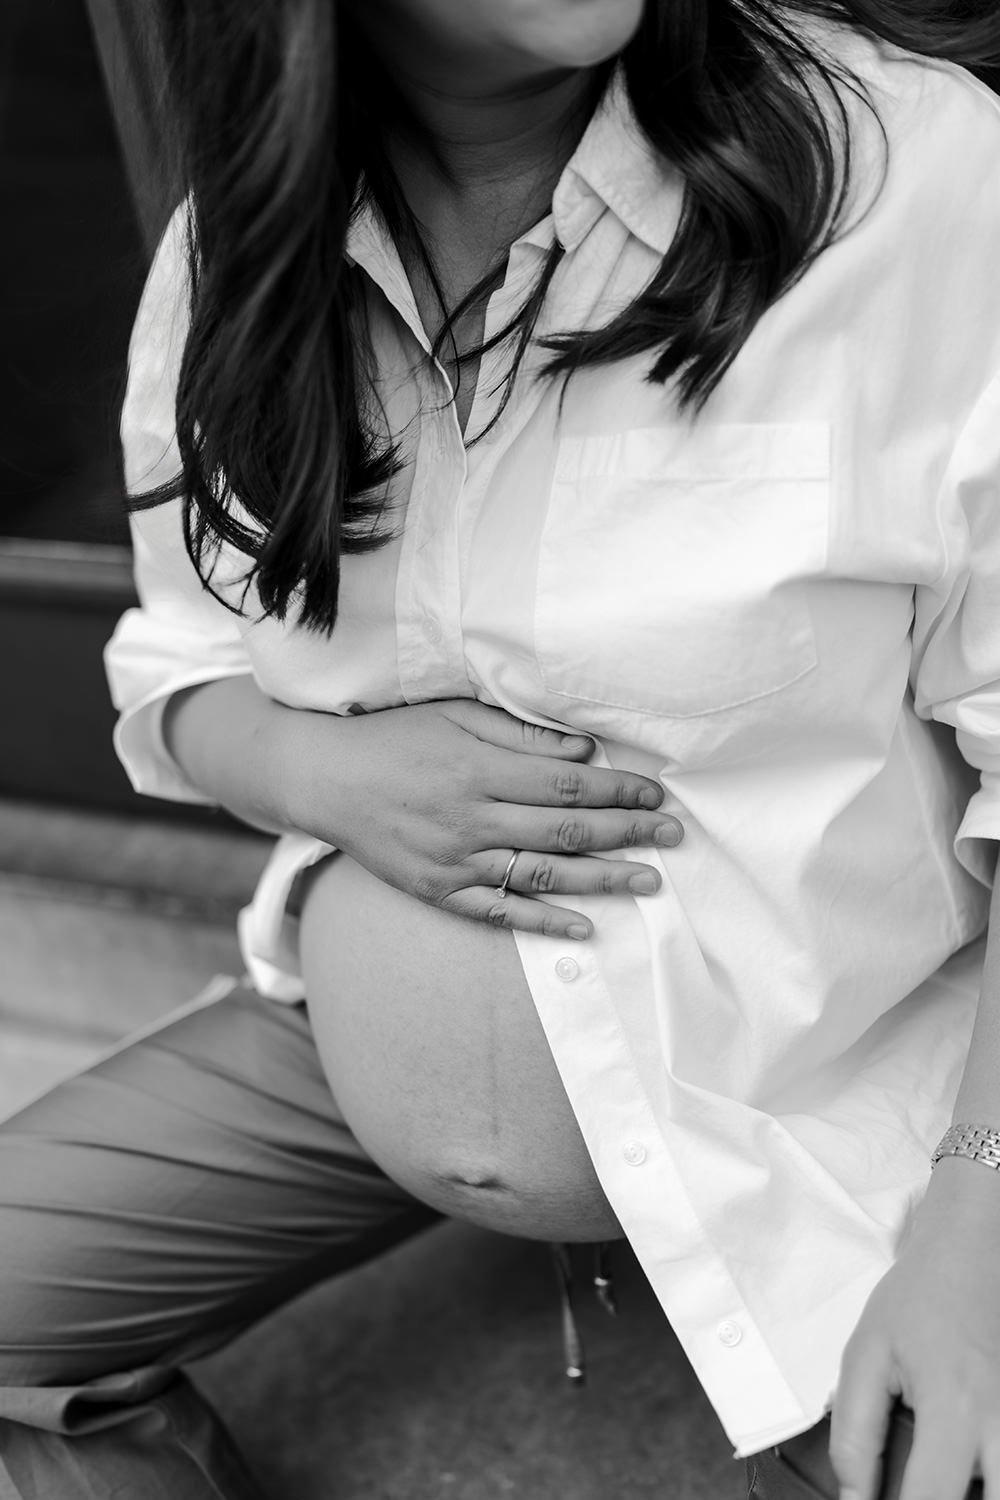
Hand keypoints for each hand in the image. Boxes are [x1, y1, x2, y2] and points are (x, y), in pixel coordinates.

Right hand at [279, 697, 681, 939]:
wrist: (323, 778)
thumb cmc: (394, 738)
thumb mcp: (455, 716)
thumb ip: (520, 736)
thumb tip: (585, 750)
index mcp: (478, 770)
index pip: (566, 784)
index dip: (616, 790)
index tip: (656, 794)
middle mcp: (470, 819)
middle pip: (565, 831)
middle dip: (627, 833)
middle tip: (675, 835)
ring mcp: (453, 861)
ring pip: (541, 876)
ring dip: (602, 881)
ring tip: (650, 882)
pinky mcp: (436, 891)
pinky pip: (498, 912)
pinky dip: (543, 922)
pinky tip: (585, 928)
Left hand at [830, 1158, 999, 1499]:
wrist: (975, 1247)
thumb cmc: (922, 1294)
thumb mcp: (867, 1352)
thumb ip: (856, 1430)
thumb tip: (853, 1496)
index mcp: (957, 1406)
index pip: (933, 1499)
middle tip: (927, 1490)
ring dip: (981, 1488)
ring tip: (946, 1476)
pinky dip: (996, 1471)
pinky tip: (975, 1463)